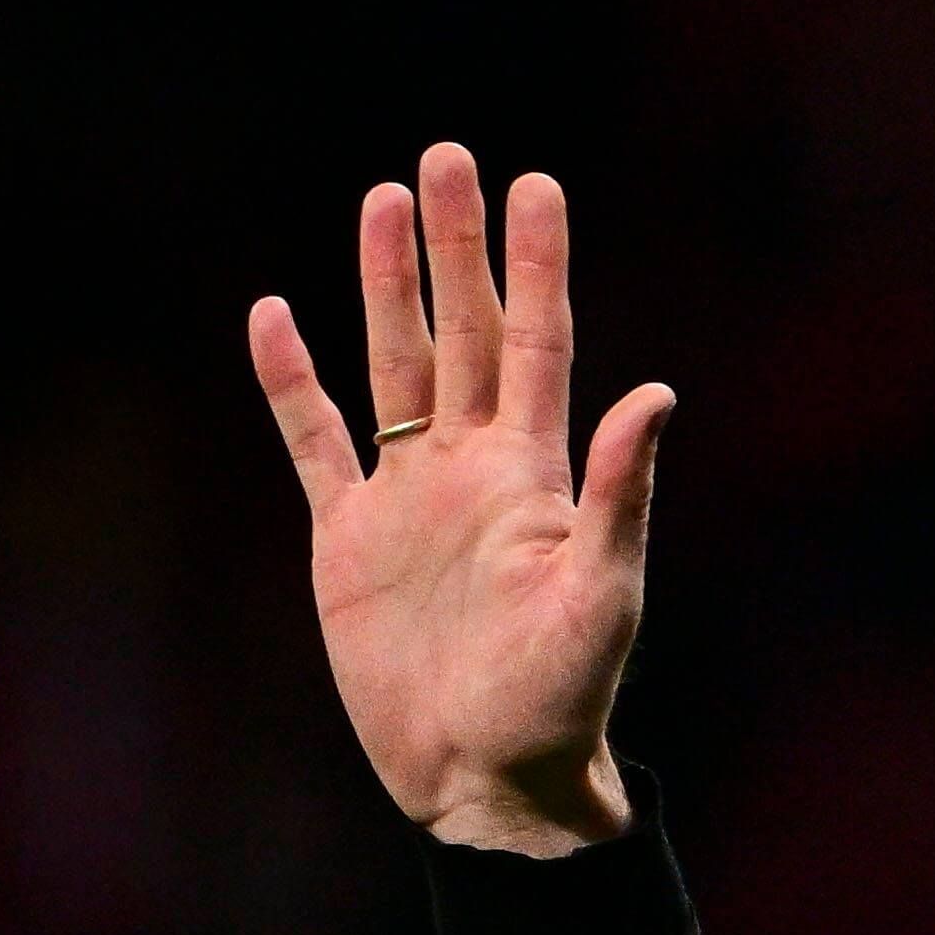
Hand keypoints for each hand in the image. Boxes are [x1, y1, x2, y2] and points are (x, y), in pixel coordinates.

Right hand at [246, 143, 674, 856]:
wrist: (486, 778)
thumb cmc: (560, 700)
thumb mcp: (600, 594)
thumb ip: (622, 494)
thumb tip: (659, 395)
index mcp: (538, 476)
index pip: (540, 343)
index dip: (537, 265)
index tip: (536, 183)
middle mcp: (473, 471)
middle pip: (463, 332)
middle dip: (457, 248)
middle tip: (449, 156)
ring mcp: (409, 500)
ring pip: (393, 367)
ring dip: (386, 288)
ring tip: (382, 200)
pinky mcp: (350, 541)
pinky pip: (315, 444)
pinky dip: (294, 383)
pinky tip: (275, 315)